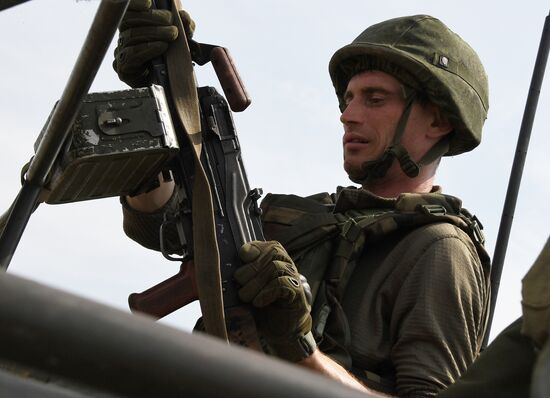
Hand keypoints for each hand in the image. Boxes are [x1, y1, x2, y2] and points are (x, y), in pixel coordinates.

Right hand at [113, 0, 195, 86]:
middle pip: (128, 20)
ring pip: (130, 36)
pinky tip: (161, 47)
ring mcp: (121, 54)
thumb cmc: (172, 63)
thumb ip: (184, 27)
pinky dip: (148, 48)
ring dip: (154, 33)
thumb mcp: (182, 41)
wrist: (169, 89)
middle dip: (152, 19)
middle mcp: (124, 38)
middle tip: (172, 25)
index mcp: (134, 27)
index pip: (127, 10)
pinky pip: (131, 55)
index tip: (149, 2)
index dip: (134, 4)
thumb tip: (184, 17)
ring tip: (172, 35)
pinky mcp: (124, 70)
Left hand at [235, 241, 315, 361]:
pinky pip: (282, 283)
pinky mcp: (298, 294)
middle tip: (239, 285)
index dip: (252, 249)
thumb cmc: (261, 308)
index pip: (266, 245)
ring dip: (256, 283)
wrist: (279, 332)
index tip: (242, 259)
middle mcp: (286, 265)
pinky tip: (258, 302)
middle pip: (271, 253)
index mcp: (275, 260)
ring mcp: (294, 278)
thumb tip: (218, 269)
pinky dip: (267, 292)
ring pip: (275, 267)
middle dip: (250, 269)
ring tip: (247, 298)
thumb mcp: (247, 289)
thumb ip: (239, 277)